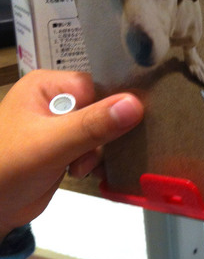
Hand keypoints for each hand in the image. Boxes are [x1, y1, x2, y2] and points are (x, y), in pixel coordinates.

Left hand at [0, 70, 143, 239]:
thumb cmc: (8, 169)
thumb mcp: (52, 144)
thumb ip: (93, 124)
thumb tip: (136, 104)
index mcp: (47, 86)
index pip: (96, 86)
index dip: (111, 106)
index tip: (124, 126)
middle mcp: (56, 101)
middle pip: (103, 108)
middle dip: (104, 134)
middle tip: (92, 153)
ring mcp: (61, 125)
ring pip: (103, 131)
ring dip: (98, 152)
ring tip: (79, 167)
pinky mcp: (67, 148)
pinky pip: (96, 148)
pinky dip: (96, 161)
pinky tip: (85, 172)